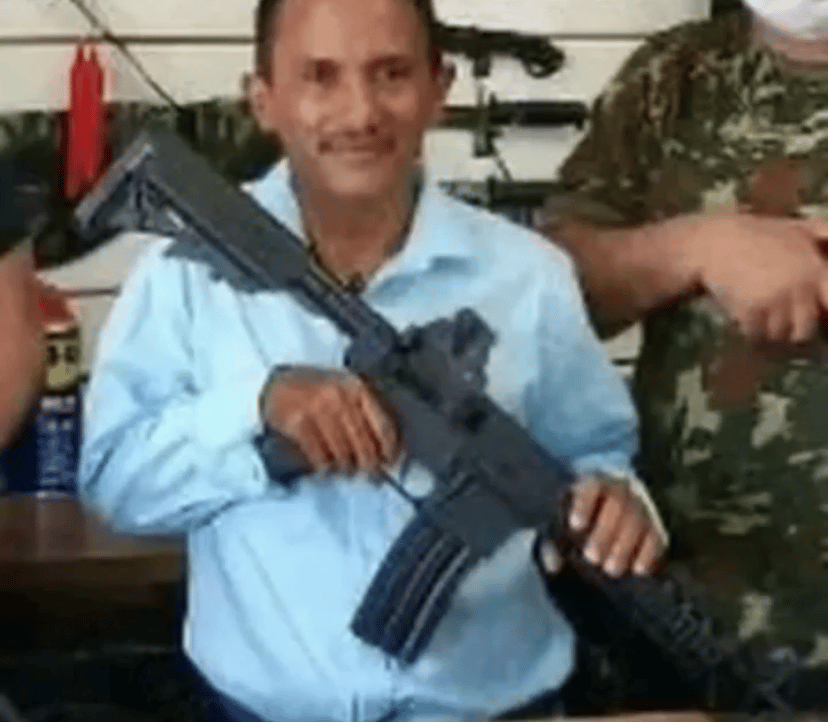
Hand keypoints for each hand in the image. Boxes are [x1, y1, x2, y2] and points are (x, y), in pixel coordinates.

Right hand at [261, 366, 399, 474]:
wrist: (277, 383)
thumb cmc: (317, 390)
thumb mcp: (347, 391)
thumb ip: (367, 413)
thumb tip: (387, 449)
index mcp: (357, 388)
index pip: (382, 425)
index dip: (389, 448)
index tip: (390, 461)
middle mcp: (340, 397)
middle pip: (364, 443)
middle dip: (368, 463)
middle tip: (370, 473)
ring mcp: (318, 409)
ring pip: (343, 453)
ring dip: (346, 466)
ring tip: (347, 469)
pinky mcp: (298, 423)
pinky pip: (320, 456)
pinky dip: (325, 465)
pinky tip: (325, 466)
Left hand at [541, 476, 664, 577]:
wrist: (610, 518)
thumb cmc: (580, 521)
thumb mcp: (564, 525)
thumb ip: (555, 541)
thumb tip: (552, 564)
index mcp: (593, 483)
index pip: (590, 487)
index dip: (583, 504)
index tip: (575, 525)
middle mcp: (620, 489)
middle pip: (617, 504)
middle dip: (604, 533)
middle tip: (591, 557)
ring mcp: (641, 505)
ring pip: (638, 520)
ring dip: (624, 546)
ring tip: (610, 569)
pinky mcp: (656, 526)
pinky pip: (657, 536)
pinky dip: (648, 554)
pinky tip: (637, 570)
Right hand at [678, 214, 827, 342]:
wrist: (712, 242)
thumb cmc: (756, 234)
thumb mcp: (797, 228)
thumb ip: (824, 234)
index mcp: (814, 268)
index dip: (823, 313)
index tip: (814, 315)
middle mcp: (798, 287)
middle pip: (805, 330)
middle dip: (793, 330)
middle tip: (782, 323)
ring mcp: (773, 300)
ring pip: (778, 335)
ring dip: (769, 332)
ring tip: (762, 319)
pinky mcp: (749, 310)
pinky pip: (755, 334)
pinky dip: (749, 330)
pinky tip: (746, 317)